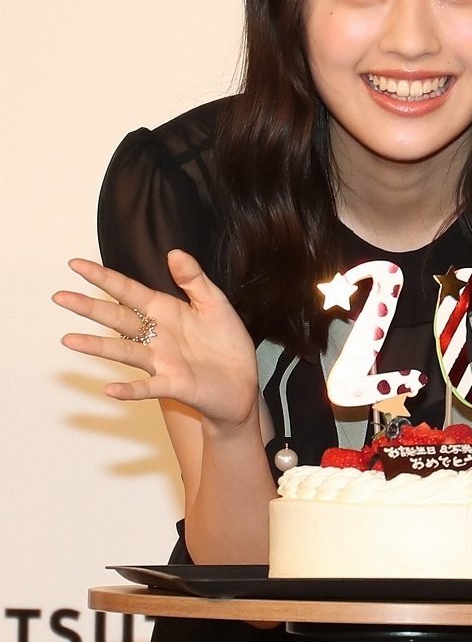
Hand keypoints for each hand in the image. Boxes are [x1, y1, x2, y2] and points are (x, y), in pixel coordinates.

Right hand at [53, 251, 258, 428]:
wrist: (243, 381)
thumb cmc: (226, 341)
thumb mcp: (215, 303)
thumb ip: (194, 280)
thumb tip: (174, 253)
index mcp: (165, 311)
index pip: (128, 291)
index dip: (104, 278)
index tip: (76, 264)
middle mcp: (157, 336)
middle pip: (118, 318)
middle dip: (89, 307)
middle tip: (59, 296)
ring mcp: (162, 361)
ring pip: (124, 352)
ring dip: (98, 347)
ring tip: (69, 340)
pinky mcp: (175, 384)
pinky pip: (148, 387)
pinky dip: (130, 389)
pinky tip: (110, 389)